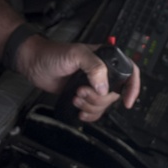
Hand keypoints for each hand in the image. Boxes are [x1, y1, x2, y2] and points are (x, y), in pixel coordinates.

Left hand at [15, 35, 140, 122]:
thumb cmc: (53, 53)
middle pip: (115, 94)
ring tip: (75, 97)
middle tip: (81, 91)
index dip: (133, 87)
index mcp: (105, 59)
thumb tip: (104, 87)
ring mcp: (92, 85)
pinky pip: (94, 111)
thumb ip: (94, 67)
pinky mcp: (83, 96)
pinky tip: (80, 111)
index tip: (127, 101)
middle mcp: (101, 73)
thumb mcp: (76, 54)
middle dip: (98, 98)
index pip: (129, 71)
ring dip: (90, 106)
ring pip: (104, 104)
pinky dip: (89, 114)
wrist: (34, 64)